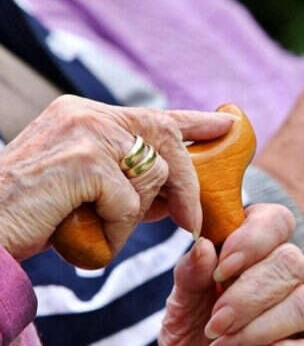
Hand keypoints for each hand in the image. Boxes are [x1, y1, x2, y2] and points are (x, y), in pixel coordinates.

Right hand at [0, 95, 233, 259]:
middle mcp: (87, 114)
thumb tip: (179, 195)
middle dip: (187, 184)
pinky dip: (116, 229)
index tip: (227, 123)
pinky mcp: (85, 160)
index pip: (154, 115)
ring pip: (153, 176)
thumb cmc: (36, 215)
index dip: (196, 122)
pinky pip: (130, 203)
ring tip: (94, 226)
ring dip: (133, 217)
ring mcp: (86, 132)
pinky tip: (85, 232)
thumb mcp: (92, 192)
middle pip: (167, 141)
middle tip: (192, 220)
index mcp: (87, 115)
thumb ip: (132, 183)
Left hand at [141, 204, 303, 345]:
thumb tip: (204, 246)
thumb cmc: (189, 331)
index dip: (254, 240)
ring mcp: (302, 314)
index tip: (221, 270)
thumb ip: (190, 274)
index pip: (277, 221)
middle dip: (250, 296)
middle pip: (293, 263)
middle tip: (216, 323)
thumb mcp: (179, 304)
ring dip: (262, 328)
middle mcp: (284, 276)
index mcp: (255, 249)